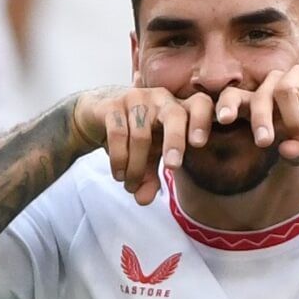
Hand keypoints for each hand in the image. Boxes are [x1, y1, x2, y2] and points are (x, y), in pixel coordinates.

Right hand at [70, 86, 217, 204]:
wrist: (96, 116)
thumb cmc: (133, 135)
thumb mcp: (147, 159)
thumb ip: (150, 179)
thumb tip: (143, 200)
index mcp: (179, 110)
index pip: (200, 106)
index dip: (203, 121)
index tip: (200, 144)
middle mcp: (161, 99)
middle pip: (175, 115)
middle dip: (176, 142)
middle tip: (173, 167)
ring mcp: (136, 99)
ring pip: (141, 135)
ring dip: (136, 167)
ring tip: (130, 186)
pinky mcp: (113, 105)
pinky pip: (118, 134)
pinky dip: (119, 159)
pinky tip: (118, 175)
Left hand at [212, 66, 298, 163]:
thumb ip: (295, 152)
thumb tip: (284, 150)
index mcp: (265, 103)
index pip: (238, 100)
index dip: (227, 106)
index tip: (222, 120)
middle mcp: (278, 86)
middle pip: (260, 96)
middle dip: (259, 119)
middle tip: (263, 142)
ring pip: (285, 91)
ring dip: (294, 122)